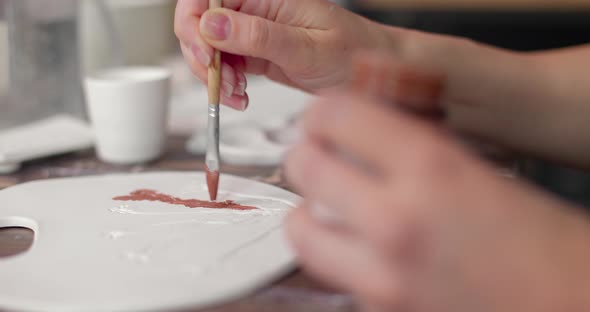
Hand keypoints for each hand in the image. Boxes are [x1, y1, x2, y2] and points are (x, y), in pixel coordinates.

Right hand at [174, 0, 393, 109]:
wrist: (370, 71)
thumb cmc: (351, 52)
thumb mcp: (306, 47)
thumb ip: (258, 36)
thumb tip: (211, 24)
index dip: (195, 26)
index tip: (207, 56)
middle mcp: (254, 9)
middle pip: (200, 24)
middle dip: (202, 56)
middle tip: (223, 83)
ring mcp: (252, 32)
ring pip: (208, 48)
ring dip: (213, 76)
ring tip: (237, 95)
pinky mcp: (254, 53)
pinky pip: (224, 66)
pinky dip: (225, 85)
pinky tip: (241, 96)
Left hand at [284, 91, 589, 311]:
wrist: (570, 310)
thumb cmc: (548, 249)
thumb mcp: (483, 176)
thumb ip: (420, 153)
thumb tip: (372, 138)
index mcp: (433, 171)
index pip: (338, 115)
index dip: (324, 111)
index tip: (323, 118)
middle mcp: (398, 222)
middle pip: (306, 167)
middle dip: (307, 155)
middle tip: (317, 155)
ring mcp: (382, 275)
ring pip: (300, 229)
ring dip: (308, 210)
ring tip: (326, 206)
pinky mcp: (379, 310)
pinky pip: (329, 272)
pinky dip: (333, 254)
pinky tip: (357, 247)